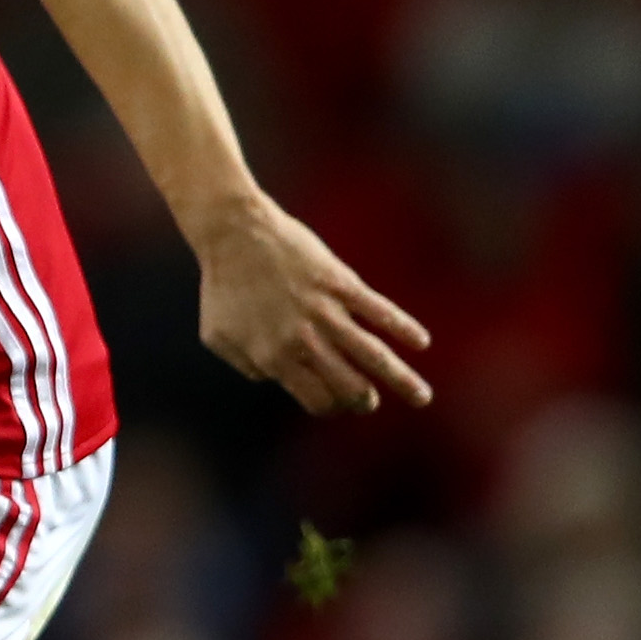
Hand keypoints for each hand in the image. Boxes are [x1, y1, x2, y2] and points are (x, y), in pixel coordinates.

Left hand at [194, 195, 431, 416]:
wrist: (233, 232)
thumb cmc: (221, 285)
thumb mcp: (218, 336)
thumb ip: (246, 365)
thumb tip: (273, 378)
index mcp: (272, 358)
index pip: (316, 398)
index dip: (331, 407)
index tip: (339, 404)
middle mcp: (302, 341)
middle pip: (348, 386)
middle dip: (364, 401)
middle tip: (371, 403)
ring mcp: (324, 312)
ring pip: (373, 356)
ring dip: (401, 380)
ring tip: (422, 398)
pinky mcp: (340, 283)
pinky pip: (379, 311)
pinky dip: (404, 328)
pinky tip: (421, 342)